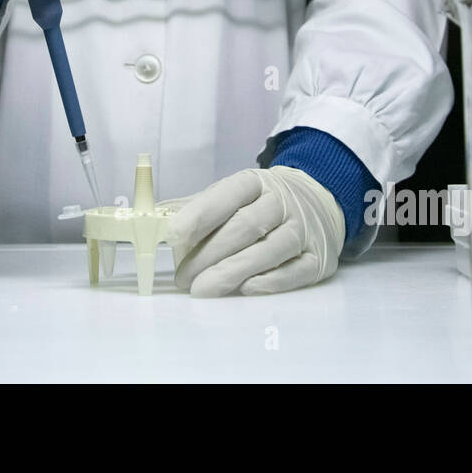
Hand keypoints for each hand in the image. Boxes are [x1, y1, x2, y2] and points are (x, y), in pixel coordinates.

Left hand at [167, 166, 344, 296]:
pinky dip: (269, 282)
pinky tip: (244, 289)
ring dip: (232, 272)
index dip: (199, 214)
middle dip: (209, 254)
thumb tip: (152, 218)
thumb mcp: (231, 195)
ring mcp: (303, 229)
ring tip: (202, 290)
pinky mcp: (319, 258)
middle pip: (245, 226)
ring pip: (269, 250)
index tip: (172, 234)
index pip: (228, 194)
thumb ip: (195, 207)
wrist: (318, 202)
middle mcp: (282, 202)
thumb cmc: (261, 203)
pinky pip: (295, 271)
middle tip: (182, 278)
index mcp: (255, 182)